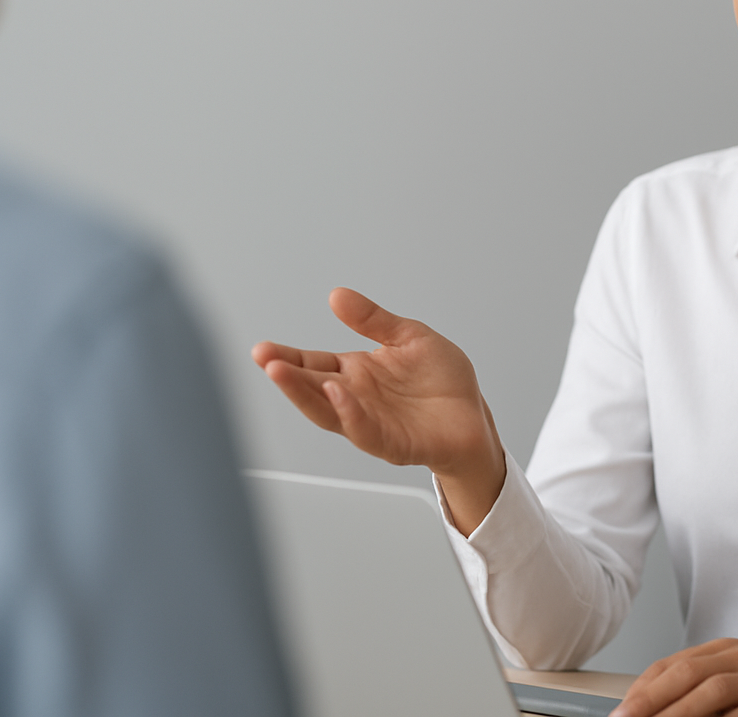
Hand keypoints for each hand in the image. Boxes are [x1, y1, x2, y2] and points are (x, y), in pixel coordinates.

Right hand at [253, 287, 505, 526]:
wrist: (473, 415)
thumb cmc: (442, 381)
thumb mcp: (409, 337)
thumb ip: (374, 320)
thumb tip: (338, 296)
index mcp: (357, 373)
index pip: (314, 364)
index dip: (288, 357)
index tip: (264, 349)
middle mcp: (357, 399)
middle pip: (313, 388)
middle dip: (287, 375)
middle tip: (265, 358)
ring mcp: (371, 422)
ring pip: (329, 412)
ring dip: (305, 395)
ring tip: (284, 373)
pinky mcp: (392, 443)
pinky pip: (364, 431)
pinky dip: (349, 414)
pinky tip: (338, 395)